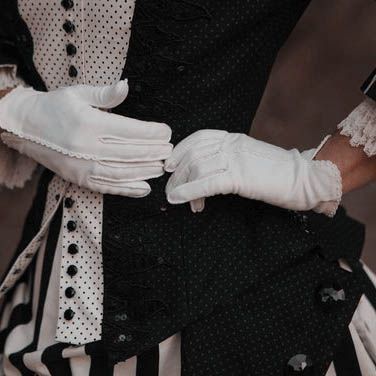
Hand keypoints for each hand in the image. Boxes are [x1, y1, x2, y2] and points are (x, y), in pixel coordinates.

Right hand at [0, 81, 171, 195]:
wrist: (25, 127)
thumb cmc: (54, 107)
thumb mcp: (77, 94)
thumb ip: (105, 94)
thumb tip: (127, 85)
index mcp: (89, 124)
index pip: (129, 130)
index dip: (152, 132)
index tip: (167, 132)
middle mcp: (87, 148)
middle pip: (129, 152)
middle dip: (154, 152)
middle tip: (170, 151)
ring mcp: (82, 167)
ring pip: (122, 172)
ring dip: (145, 171)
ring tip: (162, 167)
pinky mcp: (79, 179)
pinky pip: (108, 187)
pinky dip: (128, 189)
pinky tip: (144, 188)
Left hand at [165, 130, 341, 215]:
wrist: (306, 179)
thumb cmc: (279, 173)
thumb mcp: (250, 159)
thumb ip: (230, 161)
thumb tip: (207, 174)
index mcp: (234, 139)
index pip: (199, 138)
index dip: (180, 150)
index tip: (170, 164)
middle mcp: (232, 145)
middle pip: (194, 155)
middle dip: (177, 174)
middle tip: (171, 190)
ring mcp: (236, 159)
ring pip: (197, 168)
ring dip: (181, 185)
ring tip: (178, 200)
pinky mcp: (240, 176)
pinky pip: (207, 183)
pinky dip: (189, 191)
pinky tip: (180, 199)